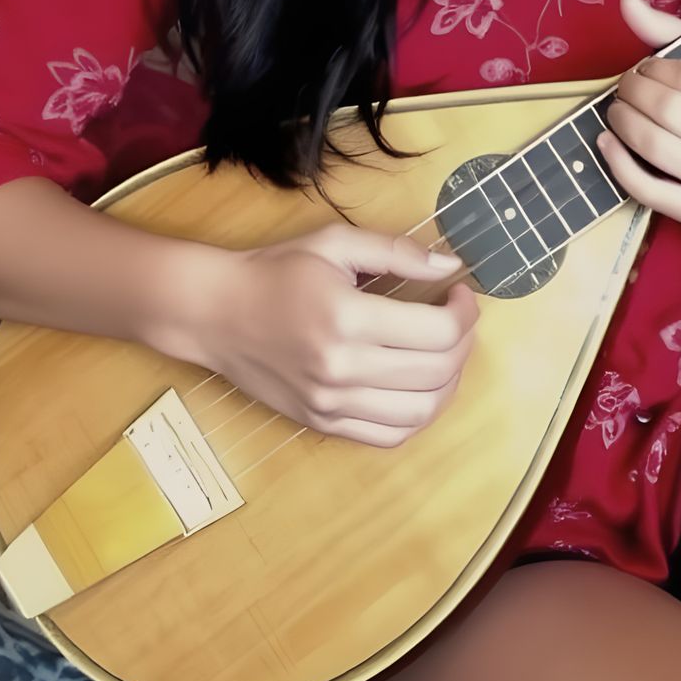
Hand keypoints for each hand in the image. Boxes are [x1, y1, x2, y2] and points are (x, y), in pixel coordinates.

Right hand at [183, 225, 479, 449]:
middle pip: (437, 373)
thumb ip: (397, 252)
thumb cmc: (275, 271)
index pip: (439, 333)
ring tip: (444, 353)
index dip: (465, 313)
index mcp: (347, 318)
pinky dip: (417, 415)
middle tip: (459, 319)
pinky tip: (417, 384)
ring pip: (420, 413)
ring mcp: (330, 404)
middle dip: (464, 343)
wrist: (215, 313)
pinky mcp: (321, 423)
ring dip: (448, 384)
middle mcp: (341, 369)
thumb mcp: (335, 243)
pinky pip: (388, 436)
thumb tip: (451, 262)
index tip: (460, 293)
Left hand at [595, 0, 680, 238]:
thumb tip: (627, 2)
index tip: (643, 69)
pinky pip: (649, 190)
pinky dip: (618, 163)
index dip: (654, 68)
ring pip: (656, 148)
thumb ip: (673, 35)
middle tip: (624, 88)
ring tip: (617, 111)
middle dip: (633, 93)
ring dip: (622, 123)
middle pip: (670, 111)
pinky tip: (608, 143)